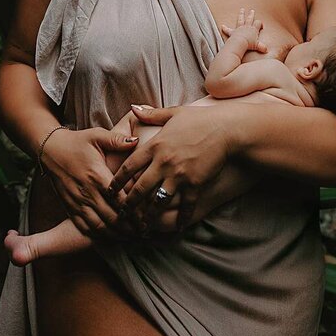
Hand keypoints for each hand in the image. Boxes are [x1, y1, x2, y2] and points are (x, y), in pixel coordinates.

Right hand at [41, 125, 137, 237]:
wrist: (50, 150)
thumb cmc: (77, 142)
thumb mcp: (97, 136)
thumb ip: (117, 139)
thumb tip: (137, 140)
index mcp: (97, 176)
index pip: (119, 200)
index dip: (134, 213)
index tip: (146, 219)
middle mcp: (87, 192)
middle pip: (111, 218)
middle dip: (129, 228)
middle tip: (143, 233)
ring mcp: (77, 202)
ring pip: (99, 227)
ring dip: (115, 235)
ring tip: (130, 238)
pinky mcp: (69, 208)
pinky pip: (84, 227)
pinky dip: (98, 236)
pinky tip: (110, 238)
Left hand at [106, 104, 232, 230]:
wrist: (226, 130)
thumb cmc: (200, 120)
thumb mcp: (174, 113)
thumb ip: (151, 114)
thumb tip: (133, 108)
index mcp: (156, 145)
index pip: (129, 166)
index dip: (117, 180)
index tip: (110, 190)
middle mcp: (164, 162)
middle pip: (139, 188)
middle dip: (128, 204)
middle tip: (121, 214)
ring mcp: (179, 175)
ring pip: (158, 201)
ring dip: (148, 216)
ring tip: (142, 226)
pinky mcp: (195, 184)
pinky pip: (185, 206)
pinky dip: (181, 218)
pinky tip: (178, 227)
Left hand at [220, 6, 267, 52]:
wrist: (240, 43)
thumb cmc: (249, 44)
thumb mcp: (258, 46)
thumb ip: (262, 47)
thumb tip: (266, 50)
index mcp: (253, 29)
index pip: (258, 23)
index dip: (260, 23)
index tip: (261, 26)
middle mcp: (247, 27)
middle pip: (250, 18)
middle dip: (251, 15)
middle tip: (252, 10)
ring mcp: (239, 28)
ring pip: (241, 19)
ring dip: (241, 14)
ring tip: (241, 10)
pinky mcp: (233, 32)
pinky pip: (228, 30)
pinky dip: (225, 28)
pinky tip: (222, 26)